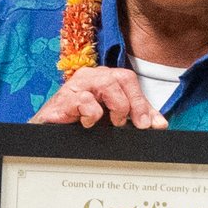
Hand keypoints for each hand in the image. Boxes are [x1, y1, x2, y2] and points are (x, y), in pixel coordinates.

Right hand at [31, 66, 164, 129]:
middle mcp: (92, 77)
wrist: (49, 130)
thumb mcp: (111, 119)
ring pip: (107, 82)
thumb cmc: (79, 121)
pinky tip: (89, 124)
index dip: (145, 102)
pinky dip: (92, 114)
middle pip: (123, 77)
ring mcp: (77, 85)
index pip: (130, 80)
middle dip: (136, 103)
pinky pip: (85, 100)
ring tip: (115, 123)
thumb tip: (159, 124)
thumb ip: (134, 118)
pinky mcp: (64, 99)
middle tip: (139, 125)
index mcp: (104, 78)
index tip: (155, 124)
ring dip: (118, 106)